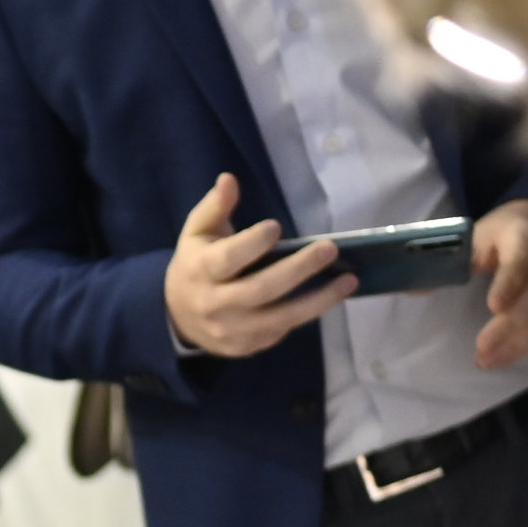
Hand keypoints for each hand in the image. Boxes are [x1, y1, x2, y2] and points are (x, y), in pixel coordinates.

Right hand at [163, 172, 352, 357]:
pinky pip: (282, 330)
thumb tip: (229, 179)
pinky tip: (330, 296)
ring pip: (280, 317)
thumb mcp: (197, 232)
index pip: (228, 259)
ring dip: (319, 300)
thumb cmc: (195, 264)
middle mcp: (215, 304)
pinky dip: (308, 313)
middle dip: (299, 269)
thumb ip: (215, 206)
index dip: (252, 244)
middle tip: (330, 248)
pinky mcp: (247, 347)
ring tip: (349, 280)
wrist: (178, 317)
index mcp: (200, 271)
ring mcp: (232, 330)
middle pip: (261, 289)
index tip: (276, 227)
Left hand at [469, 199, 527, 368]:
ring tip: (487, 361)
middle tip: (482, 350)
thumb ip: (452, 261)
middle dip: (509, 326)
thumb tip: (413, 289)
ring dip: (518, 342)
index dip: (510, 283)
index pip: (521, 260)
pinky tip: (507, 357)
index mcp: (525, 235)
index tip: (494, 306)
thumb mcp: (478, 236)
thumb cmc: (506, 232)